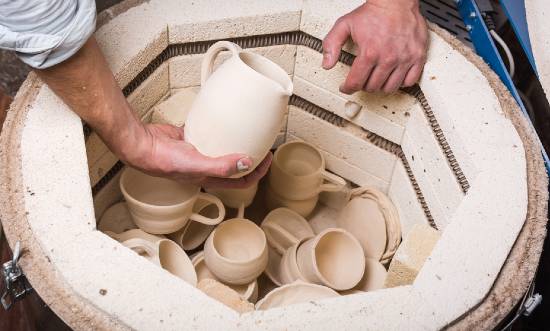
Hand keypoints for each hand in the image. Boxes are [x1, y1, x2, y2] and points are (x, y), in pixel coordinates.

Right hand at [33, 37, 270, 188]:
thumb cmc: (164, 161)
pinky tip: (226, 119)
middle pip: (236, 164)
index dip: (258, 172)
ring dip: (237, 141)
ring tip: (249, 129)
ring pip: (224, 148)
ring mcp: (200, 151)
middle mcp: (208, 167)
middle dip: (252, 156)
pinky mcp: (192, 137)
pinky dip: (220, 128)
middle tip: (264, 142)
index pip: (242, 180)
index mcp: (212, 178)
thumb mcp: (197, 165)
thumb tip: (248, 162)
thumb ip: (222, 166)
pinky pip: (211, 132)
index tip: (268, 158)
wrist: (143, 145)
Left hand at [322, 0, 428, 93]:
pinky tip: (394, 76)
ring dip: (381, 86)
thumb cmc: (373, 12)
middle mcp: (388, 58)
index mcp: (370, 52)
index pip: (356, 82)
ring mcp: (404, 58)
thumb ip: (331, 44)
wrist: (396, 1)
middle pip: (373, 87)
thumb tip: (327, 64)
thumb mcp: (344, 25)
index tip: (346, 87)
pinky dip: (401, 83)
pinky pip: (410, 81)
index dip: (348, 88)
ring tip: (376, 79)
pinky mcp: (418, 56)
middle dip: (363, 85)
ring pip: (390, 87)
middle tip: (362, 79)